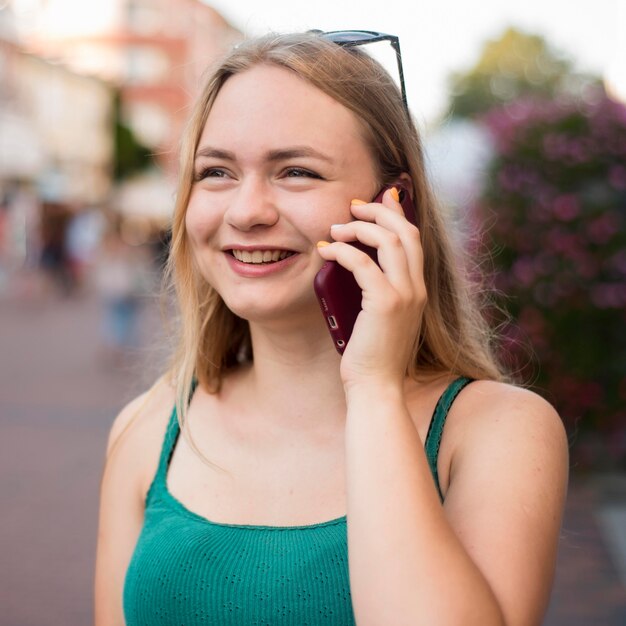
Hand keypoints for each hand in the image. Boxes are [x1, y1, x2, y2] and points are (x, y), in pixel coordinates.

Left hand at [316, 187, 425, 391]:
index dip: (398, 213)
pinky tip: (327, 249)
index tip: (381, 197)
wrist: (376, 388)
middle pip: (406, 232)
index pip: (414, 239)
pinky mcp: (387, 304)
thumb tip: (354, 263)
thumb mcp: (378, 317)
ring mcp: (405, 295)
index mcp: (417, 290)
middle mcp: (417, 289)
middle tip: (353, 205)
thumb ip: (375, 290)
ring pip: (389, 241)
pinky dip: (343, 251)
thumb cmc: (371, 355)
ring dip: (360, 227)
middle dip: (380, 211)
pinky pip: (363, 263)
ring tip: (336, 227)